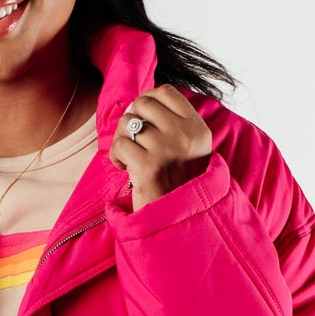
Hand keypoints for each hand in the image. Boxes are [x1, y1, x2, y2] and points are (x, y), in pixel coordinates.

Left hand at [107, 85, 212, 210]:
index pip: (166, 92)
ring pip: (128, 123)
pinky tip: (124, 169)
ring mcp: (168, 149)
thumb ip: (174, 124)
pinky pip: (120, 144)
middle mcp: (186, 136)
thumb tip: (143, 99)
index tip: (142, 119)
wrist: (178, 223)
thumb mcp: (188, 150)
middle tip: (133, 142)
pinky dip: (116, 157)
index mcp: (198, 129)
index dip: (147, 100)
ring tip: (129, 158)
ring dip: (122, 140)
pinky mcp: (149, 166)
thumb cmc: (177, 186)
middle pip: (143, 103)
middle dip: (131, 120)